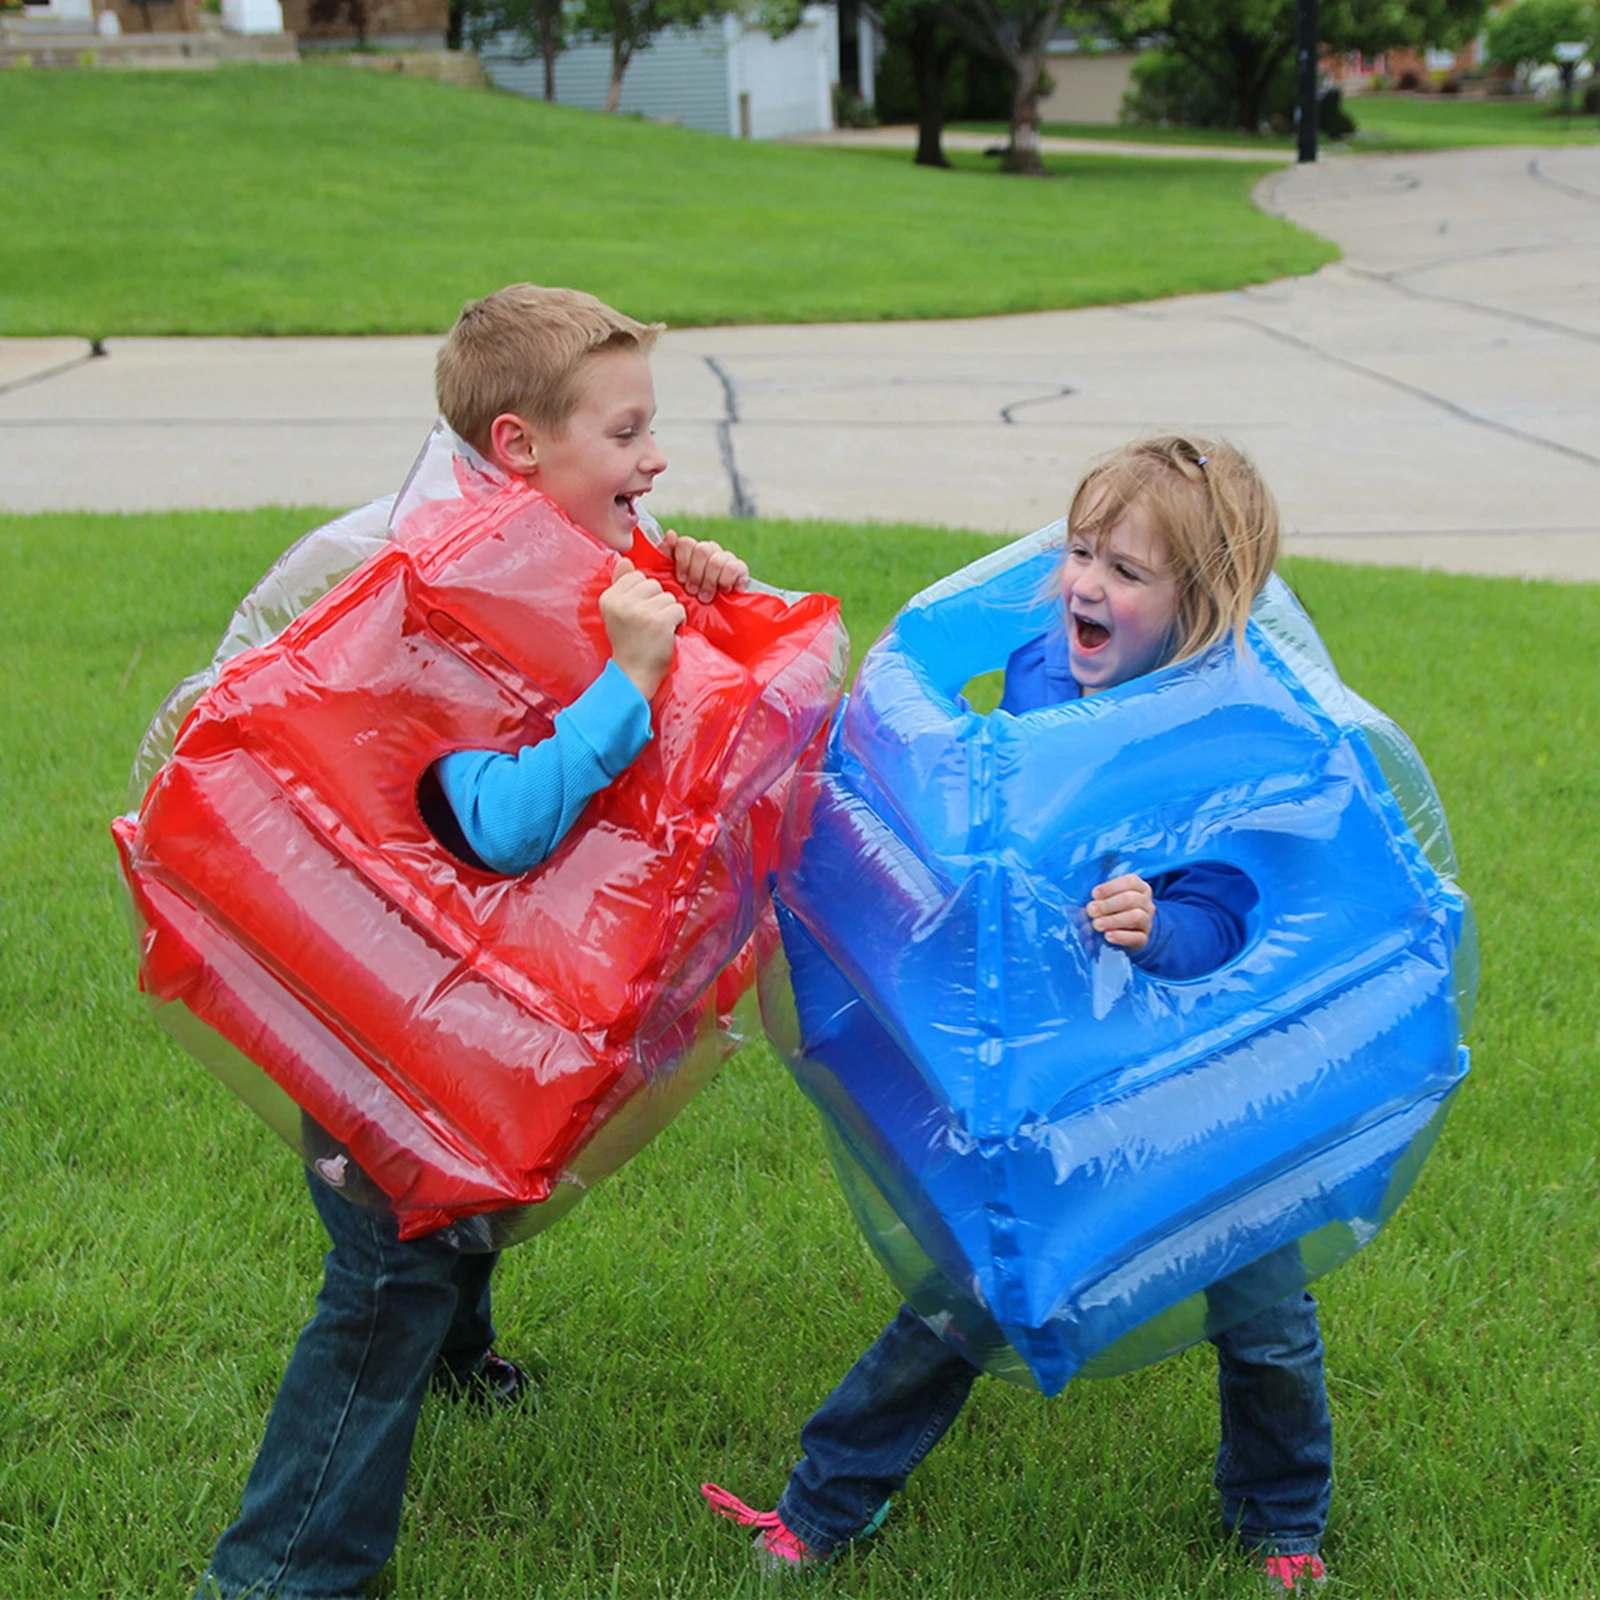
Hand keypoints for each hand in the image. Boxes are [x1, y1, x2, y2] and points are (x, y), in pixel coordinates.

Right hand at [600, 558, 685, 700]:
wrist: (633, 675)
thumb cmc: (629, 644)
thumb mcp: (617, 613)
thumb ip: (620, 585)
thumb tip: (625, 559)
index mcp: (609, 598)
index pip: (635, 576)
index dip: (643, 595)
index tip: (638, 615)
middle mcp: (621, 602)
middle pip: (653, 584)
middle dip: (657, 603)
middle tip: (649, 625)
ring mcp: (640, 612)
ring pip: (667, 596)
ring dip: (668, 613)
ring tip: (657, 631)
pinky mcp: (659, 622)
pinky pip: (678, 609)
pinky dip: (678, 622)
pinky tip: (667, 635)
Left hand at [660, 528, 748, 603]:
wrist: (712, 620)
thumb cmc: (688, 601)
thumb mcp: (671, 582)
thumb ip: (665, 558)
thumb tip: (670, 534)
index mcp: (690, 552)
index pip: (686, 543)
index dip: (683, 561)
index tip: (681, 580)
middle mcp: (708, 551)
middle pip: (702, 550)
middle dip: (696, 574)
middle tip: (692, 592)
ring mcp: (724, 558)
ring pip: (716, 560)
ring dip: (709, 581)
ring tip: (705, 597)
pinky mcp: (740, 569)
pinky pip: (734, 567)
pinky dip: (726, 580)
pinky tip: (723, 591)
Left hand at [1086, 873, 1154, 952]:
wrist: (1129, 934)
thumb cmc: (1114, 910)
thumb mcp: (1108, 898)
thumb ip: (1098, 896)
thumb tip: (1080, 899)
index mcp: (1139, 887)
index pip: (1130, 881)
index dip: (1111, 887)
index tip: (1094, 894)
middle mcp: (1146, 903)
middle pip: (1131, 899)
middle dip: (1108, 904)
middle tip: (1091, 910)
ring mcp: (1148, 921)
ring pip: (1136, 917)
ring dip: (1114, 920)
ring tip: (1097, 924)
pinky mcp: (1144, 939)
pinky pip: (1137, 937)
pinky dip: (1121, 937)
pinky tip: (1108, 936)